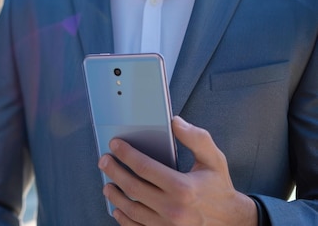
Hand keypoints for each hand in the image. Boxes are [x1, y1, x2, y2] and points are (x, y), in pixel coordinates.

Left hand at [97, 116, 257, 225]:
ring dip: (115, 196)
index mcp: (183, 187)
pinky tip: (117, 208)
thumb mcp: (214, 160)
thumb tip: (175, 121)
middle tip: (104, 161)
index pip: (144, 167)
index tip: (115, 144)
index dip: (126, 154)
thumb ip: (195, 138)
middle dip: (114, 171)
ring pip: (131, 210)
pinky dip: (123, 218)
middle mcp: (174, 209)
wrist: (232, 221)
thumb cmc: (219, 188)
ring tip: (106, 183)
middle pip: (133, 188)